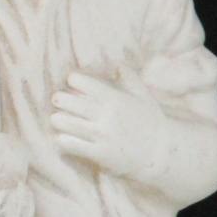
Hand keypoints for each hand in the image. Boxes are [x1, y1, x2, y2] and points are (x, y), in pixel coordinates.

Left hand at [52, 72, 175, 185]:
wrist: (159, 153)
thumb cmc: (151, 122)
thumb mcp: (144, 97)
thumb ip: (129, 78)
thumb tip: (117, 62)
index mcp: (116, 99)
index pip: (84, 83)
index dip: (74, 80)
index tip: (72, 82)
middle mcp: (107, 116)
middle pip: (69, 102)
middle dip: (60, 99)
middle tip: (57, 99)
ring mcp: (101, 136)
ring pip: (66, 123)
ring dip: (58, 119)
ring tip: (57, 118)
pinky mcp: (98, 154)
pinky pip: (71, 145)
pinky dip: (62, 140)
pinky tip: (62, 137)